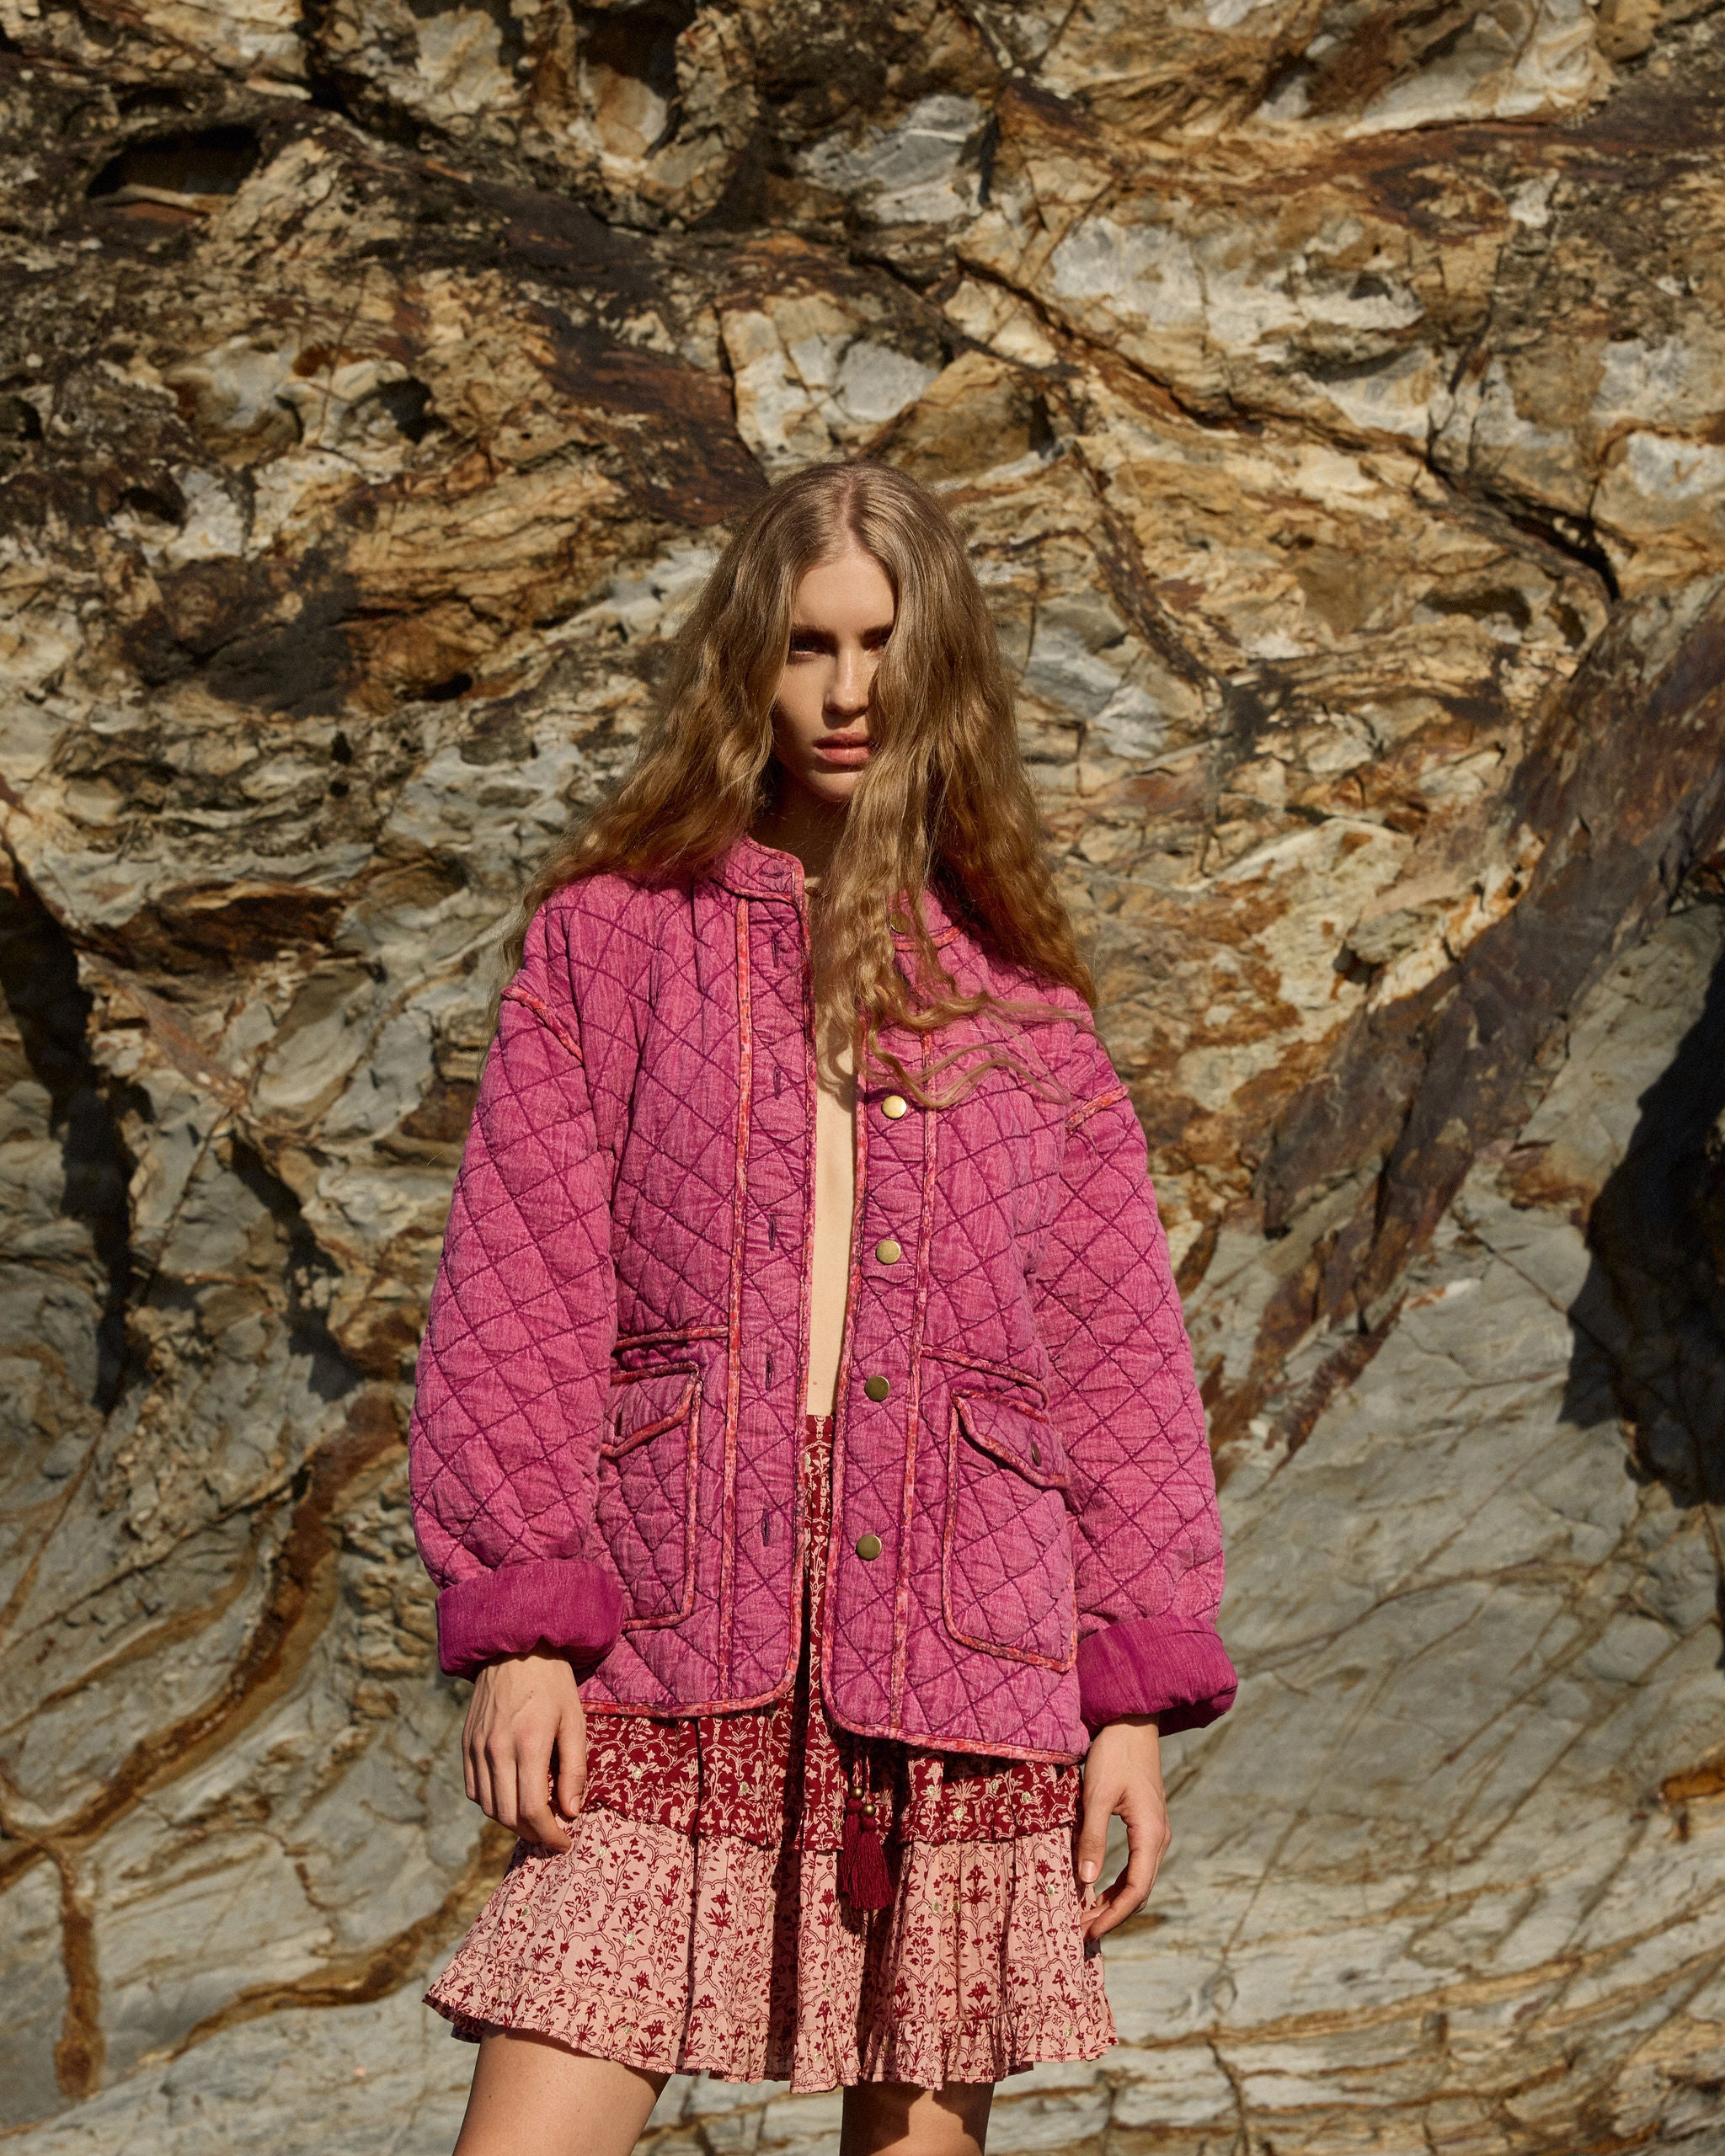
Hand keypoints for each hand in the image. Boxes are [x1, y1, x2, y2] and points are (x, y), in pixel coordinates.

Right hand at [463, 1650, 586, 1851]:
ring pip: (487, 1807)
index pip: (533, 1812)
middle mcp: (495, 1750)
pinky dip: (492, 1802)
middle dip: (532, 1833)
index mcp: (527, 1744)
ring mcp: (476, 1747)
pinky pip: (473, 1789)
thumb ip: (573, 1769)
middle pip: (507, 1816)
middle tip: (552, 1832)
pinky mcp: (466, 1743)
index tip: (565, 1842)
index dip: (549, 1836)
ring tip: (535, 1816)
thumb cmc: (552, 1682)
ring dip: (511, 1821)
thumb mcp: (574, 1720)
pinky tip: (511, 1795)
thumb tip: (571, 1813)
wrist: (513, 1644)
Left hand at [1075, 1715, 1168, 1946]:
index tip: (1088, 1932)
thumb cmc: (1114, 1755)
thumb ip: (1092, 1838)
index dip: (1112, 1915)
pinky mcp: (1146, 1825)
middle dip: (1111, 1914)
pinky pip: (1135, 1865)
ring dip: (1113, 1901)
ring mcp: (1155, 1832)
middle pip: (1138, 1891)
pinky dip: (1116, 1883)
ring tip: (1086, 1917)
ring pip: (1137, 1880)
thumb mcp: (1097, 1796)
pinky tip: (1096, 1889)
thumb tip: (1085, 1882)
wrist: (1131, 1722)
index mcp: (1150, 1835)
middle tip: (1081, 1932)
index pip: (1134, 1890)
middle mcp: (1158, 1838)